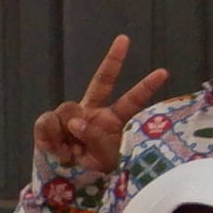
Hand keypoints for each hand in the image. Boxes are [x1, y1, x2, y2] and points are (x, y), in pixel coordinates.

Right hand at [34, 36, 172, 175]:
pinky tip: (55, 148)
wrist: (67, 173)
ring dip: (64, 134)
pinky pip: (47, 121)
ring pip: (67, 109)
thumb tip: (76, 121)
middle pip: (102, 80)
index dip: (146, 87)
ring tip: (68, 151)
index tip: (164, 72)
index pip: (132, 101)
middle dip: (113, 59)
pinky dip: (48, 137)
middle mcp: (96, 111)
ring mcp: (74, 113)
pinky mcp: (52, 120)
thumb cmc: (95, 163)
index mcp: (115, 120)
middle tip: (125, 39)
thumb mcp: (103, 159)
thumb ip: (95, 139)